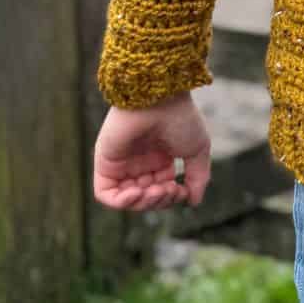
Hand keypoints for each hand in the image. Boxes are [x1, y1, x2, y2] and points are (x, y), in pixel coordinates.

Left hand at [93, 92, 211, 210]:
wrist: (159, 99)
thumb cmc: (180, 118)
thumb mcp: (198, 150)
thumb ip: (198, 177)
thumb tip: (193, 201)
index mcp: (160, 158)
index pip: (162, 191)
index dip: (172, 198)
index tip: (182, 191)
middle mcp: (140, 162)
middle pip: (146, 198)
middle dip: (159, 201)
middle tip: (168, 189)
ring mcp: (122, 163)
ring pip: (127, 200)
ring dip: (142, 203)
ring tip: (153, 191)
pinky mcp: (105, 162)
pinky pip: (106, 194)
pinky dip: (121, 202)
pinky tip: (136, 193)